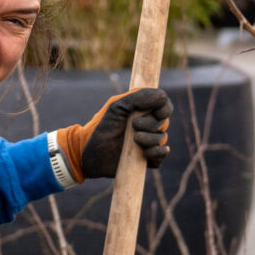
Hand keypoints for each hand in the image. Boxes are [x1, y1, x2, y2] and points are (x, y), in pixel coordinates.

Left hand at [56, 88, 172, 181]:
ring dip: (150, 140)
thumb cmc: (102, 126)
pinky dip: (156, 153)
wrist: (90, 153)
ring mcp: (148, 141)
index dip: (164, 107)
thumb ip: (138, 97)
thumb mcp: (116, 107)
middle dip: (151, 124)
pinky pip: (161, 155)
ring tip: (134, 140)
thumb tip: (162, 96)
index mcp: (142, 109)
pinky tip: (144, 153)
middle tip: (133, 126)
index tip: (156, 112)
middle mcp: (148, 124)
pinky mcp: (147, 158)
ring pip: (162, 138)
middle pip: (164, 121)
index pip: (164, 104)